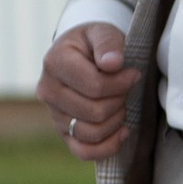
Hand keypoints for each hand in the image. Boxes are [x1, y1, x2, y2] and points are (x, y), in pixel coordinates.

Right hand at [40, 25, 133, 163]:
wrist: (82, 54)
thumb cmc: (94, 44)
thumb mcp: (102, 32)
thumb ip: (108, 43)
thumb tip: (113, 64)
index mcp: (55, 63)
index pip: (94, 86)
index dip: (121, 84)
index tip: (133, 74)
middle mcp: (48, 91)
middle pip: (94, 112)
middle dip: (119, 101)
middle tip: (126, 89)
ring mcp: (54, 114)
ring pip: (91, 133)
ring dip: (115, 121)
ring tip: (122, 104)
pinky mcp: (64, 132)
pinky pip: (83, 151)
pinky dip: (107, 147)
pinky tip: (122, 131)